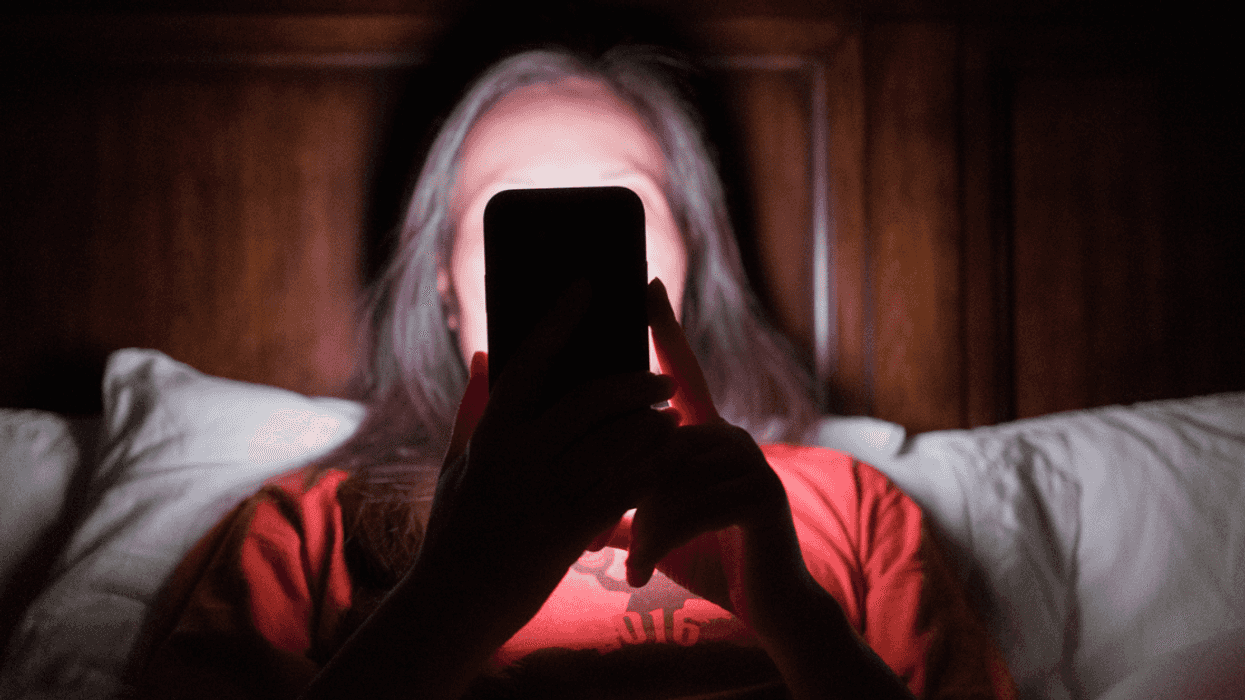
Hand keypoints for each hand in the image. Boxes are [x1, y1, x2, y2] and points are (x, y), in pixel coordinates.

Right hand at [416, 281, 678, 630]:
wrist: (454, 605)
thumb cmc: (453, 531)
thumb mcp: (455, 465)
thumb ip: (473, 407)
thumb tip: (485, 353)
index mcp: (490, 435)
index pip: (529, 362)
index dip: (559, 320)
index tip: (587, 286)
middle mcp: (519, 458)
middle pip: (590, 400)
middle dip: (633, 383)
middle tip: (661, 380)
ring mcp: (546, 495)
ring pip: (617, 443)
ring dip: (652, 425)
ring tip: (672, 416)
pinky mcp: (570, 532)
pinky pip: (624, 490)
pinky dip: (650, 470)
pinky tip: (668, 460)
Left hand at [616, 279, 816, 635]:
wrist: (769, 607)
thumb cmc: (707, 557)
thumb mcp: (656, 523)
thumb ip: (623, 496)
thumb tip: (574, 480)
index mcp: (704, 434)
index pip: (680, 372)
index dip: (665, 329)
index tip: (646, 282)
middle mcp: (730, 436)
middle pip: (654, 442)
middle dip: (621, 493)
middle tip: (596, 541)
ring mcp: (750, 462)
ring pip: (667, 477)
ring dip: (641, 528)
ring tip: (631, 567)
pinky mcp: (760, 496)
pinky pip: (690, 506)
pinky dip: (659, 543)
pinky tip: (642, 574)